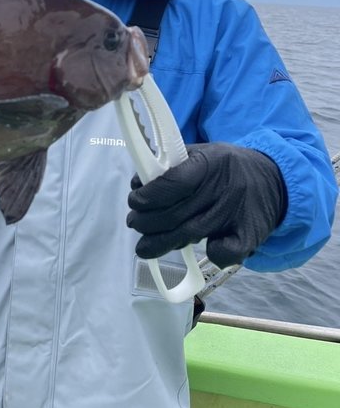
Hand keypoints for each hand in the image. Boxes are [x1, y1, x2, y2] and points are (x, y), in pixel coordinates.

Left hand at [127, 143, 286, 267]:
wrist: (274, 180)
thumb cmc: (226, 167)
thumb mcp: (203, 153)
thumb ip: (174, 166)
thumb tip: (140, 184)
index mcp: (210, 163)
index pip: (174, 182)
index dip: (149, 194)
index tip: (135, 200)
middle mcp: (224, 188)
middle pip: (177, 212)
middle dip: (147, 221)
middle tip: (134, 223)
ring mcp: (238, 213)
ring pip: (193, 234)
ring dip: (161, 242)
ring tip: (143, 246)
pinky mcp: (250, 235)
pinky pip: (227, 251)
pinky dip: (211, 254)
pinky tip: (196, 251)